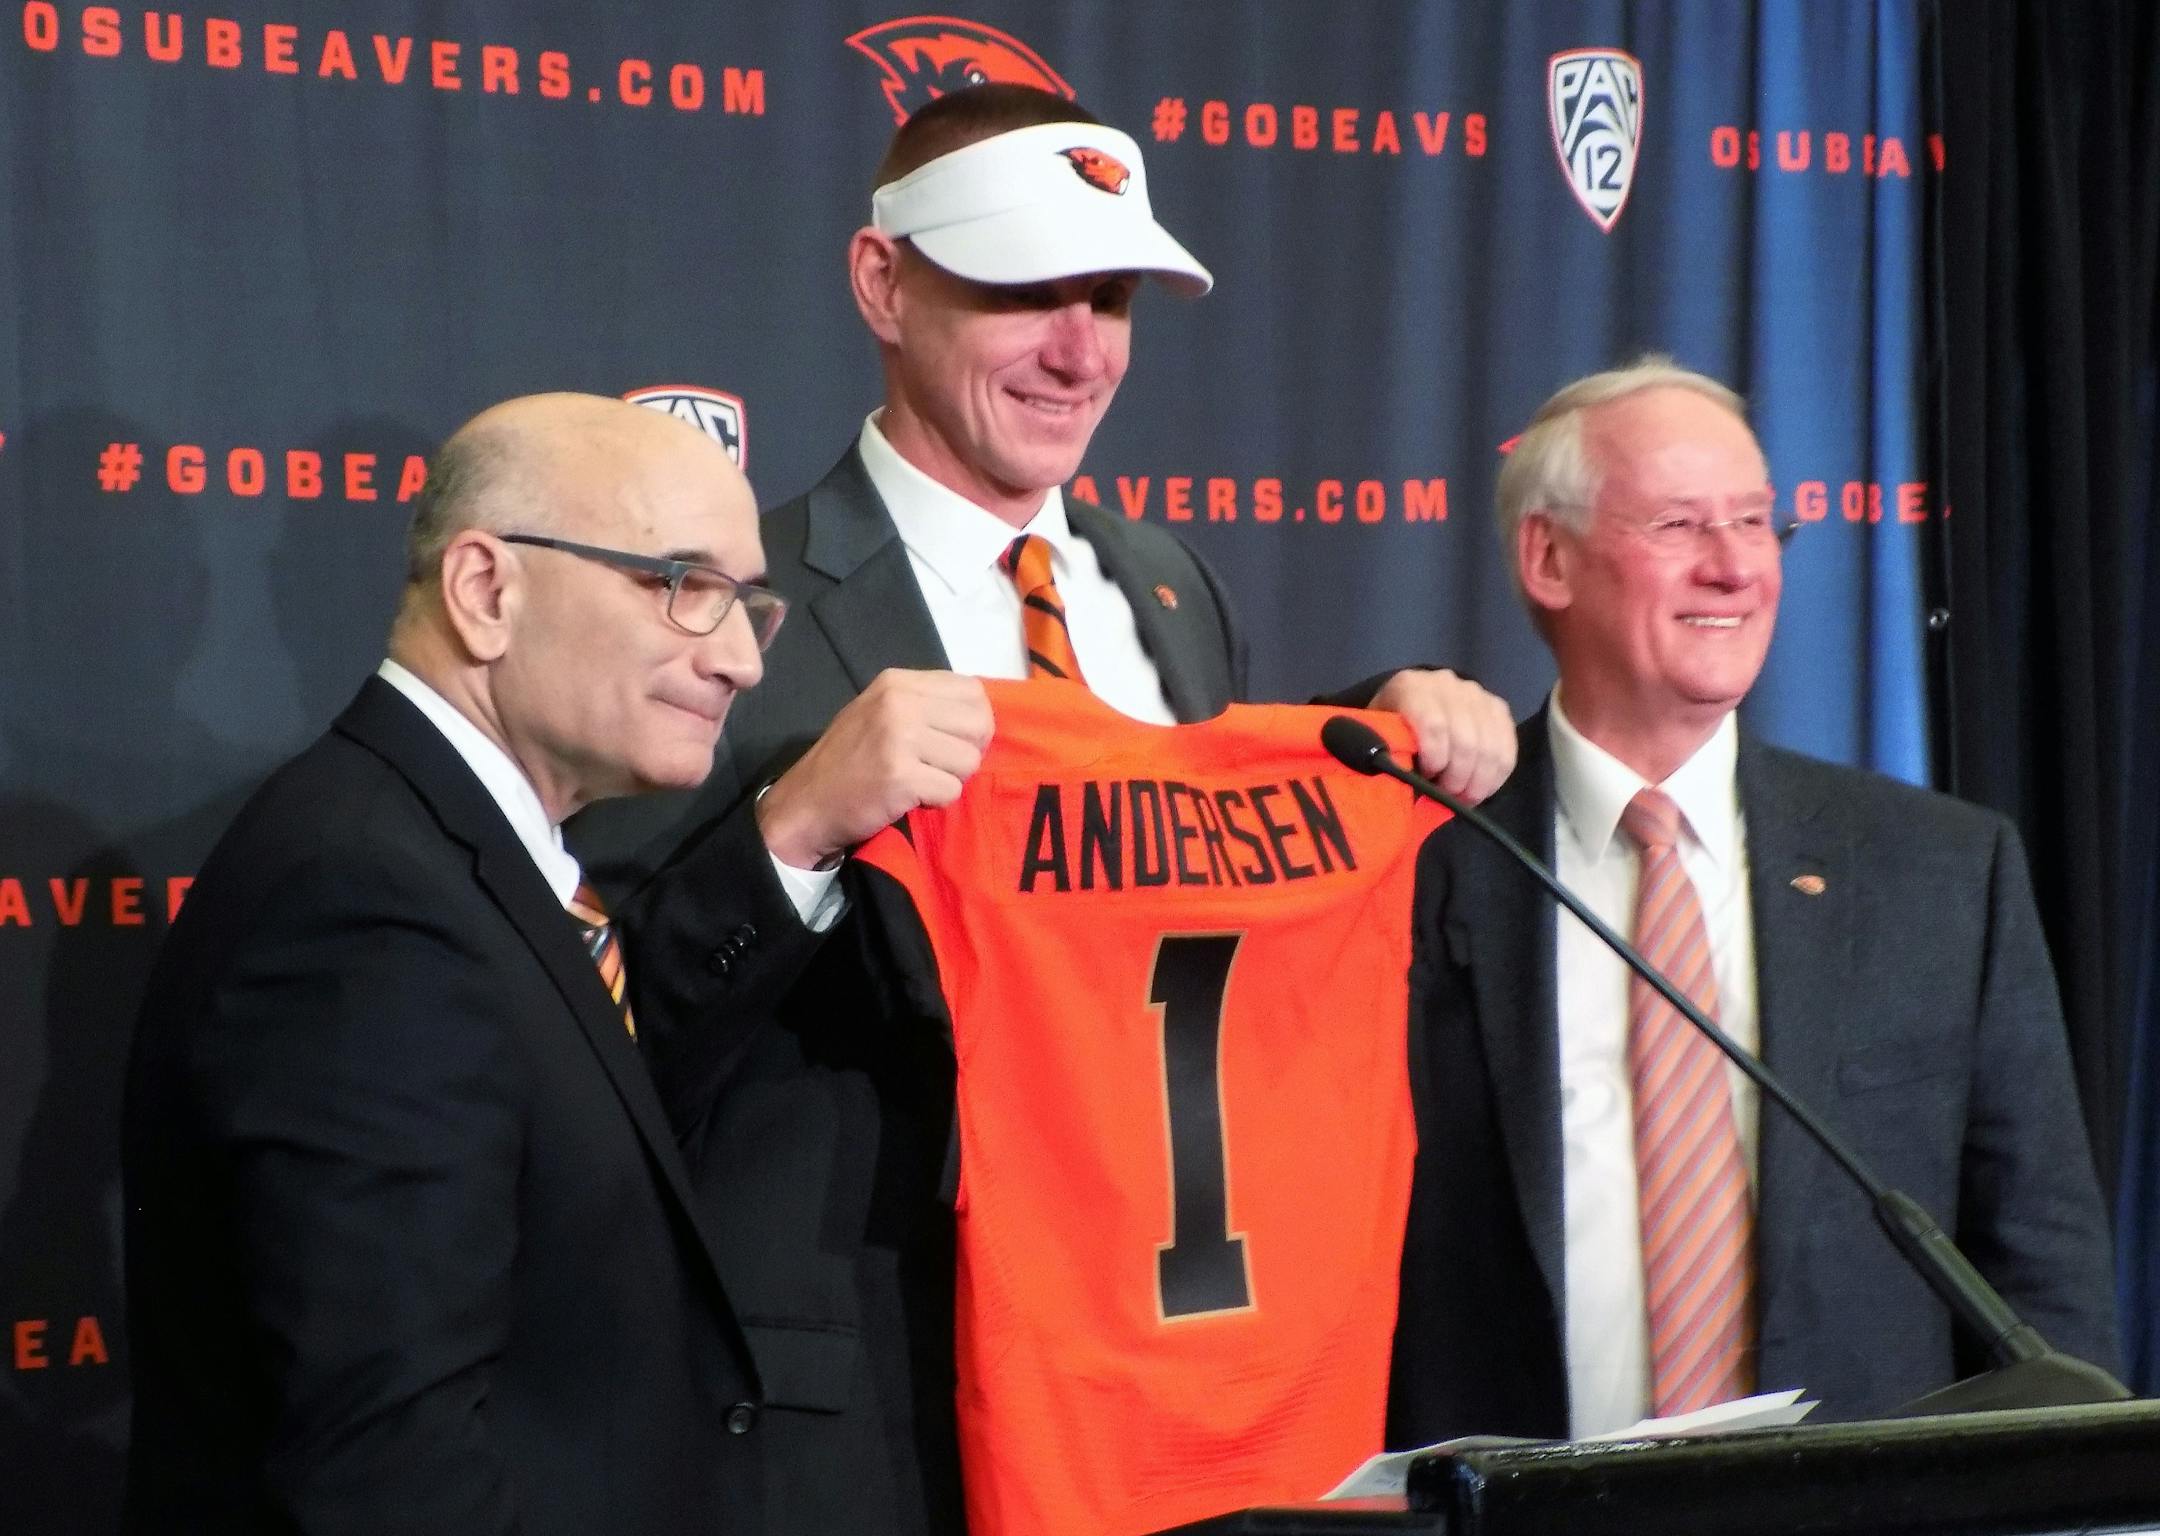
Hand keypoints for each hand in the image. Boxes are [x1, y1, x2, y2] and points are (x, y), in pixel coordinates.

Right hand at [755, 670, 993, 868]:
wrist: (807, 803)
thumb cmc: (849, 760)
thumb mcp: (880, 712)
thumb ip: (925, 704)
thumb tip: (979, 712)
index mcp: (897, 682)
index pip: (972, 691)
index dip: (973, 722)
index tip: (951, 742)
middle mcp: (899, 702)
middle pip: (979, 725)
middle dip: (967, 753)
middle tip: (937, 766)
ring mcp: (899, 738)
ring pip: (969, 761)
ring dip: (950, 780)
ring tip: (919, 780)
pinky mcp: (901, 776)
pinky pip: (951, 791)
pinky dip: (936, 801)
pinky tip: (908, 797)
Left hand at [1367, 669, 1515, 803]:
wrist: (1412, 702)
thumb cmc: (1390, 729)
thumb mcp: (1379, 738)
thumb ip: (1391, 754)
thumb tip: (1406, 786)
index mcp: (1411, 688)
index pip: (1434, 725)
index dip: (1435, 759)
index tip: (1426, 780)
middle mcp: (1447, 684)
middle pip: (1466, 739)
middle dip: (1459, 778)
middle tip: (1449, 798)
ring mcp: (1476, 694)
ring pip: (1490, 745)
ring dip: (1480, 780)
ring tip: (1465, 798)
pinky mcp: (1497, 707)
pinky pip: (1508, 746)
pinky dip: (1497, 774)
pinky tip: (1483, 789)